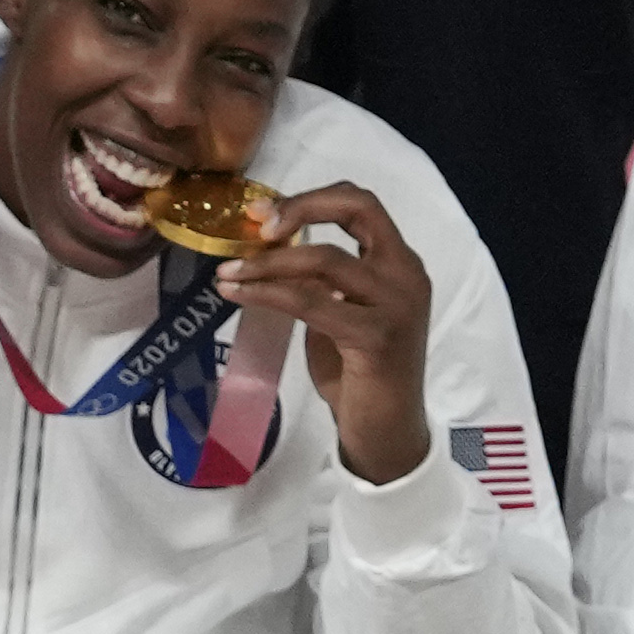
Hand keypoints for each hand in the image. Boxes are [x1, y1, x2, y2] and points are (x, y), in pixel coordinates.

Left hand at [221, 184, 434, 479]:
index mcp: (400, 264)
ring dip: (267, 262)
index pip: (362, 204)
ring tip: (227, 273)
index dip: (312, 198)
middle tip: (253, 228)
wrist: (387, 435)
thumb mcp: (341, 315)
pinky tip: (237, 295)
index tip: (265, 215)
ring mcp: (396, 304)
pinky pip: (310, 301)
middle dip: (300, 208)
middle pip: (357, 207)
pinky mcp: (376, 337)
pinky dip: (267, 293)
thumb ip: (321, 282)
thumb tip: (269, 251)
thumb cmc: (361, 379)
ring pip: (324, 258)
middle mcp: (406, 275)